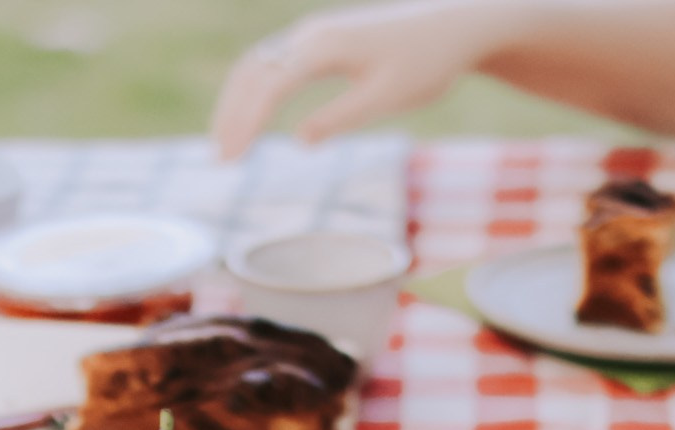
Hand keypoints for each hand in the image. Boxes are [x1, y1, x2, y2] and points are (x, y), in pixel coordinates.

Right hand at [212, 1, 505, 158]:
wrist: (453, 25)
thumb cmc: (426, 63)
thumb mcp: (386, 97)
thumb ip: (340, 118)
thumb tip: (300, 141)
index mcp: (325, 47)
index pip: (271, 85)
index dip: (246, 123)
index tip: (232, 160)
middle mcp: (310, 34)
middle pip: (253, 71)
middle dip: (231, 114)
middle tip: (220, 160)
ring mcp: (312, 33)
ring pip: (257, 63)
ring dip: (236, 101)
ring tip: (226, 143)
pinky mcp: (319, 40)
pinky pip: (273, 62)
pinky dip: (253, 90)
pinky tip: (250, 117)